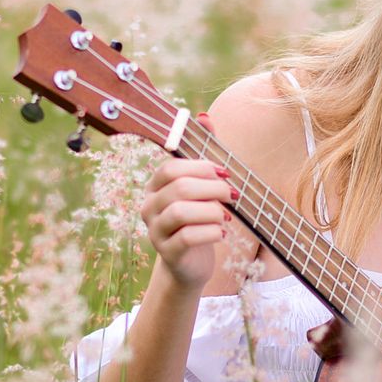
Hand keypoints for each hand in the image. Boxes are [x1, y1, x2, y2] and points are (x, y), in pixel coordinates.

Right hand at [140, 154, 237, 290]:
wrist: (191, 263)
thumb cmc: (198, 220)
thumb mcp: (201, 188)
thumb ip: (203, 155)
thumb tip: (204, 118)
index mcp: (155, 187)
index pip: (171, 168)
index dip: (201, 167)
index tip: (225, 174)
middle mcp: (149, 207)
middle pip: (180, 188)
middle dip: (213, 189)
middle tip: (233, 195)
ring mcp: (155, 231)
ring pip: (180, 212)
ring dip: (212, 211)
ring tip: (226, 216)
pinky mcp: (167, 253)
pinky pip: (188, 237)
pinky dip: (211, 232)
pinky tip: (221, 233)